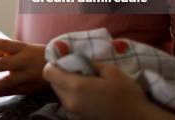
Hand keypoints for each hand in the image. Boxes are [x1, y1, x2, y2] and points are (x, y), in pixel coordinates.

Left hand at [0, 38, 48, 96]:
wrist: (58, 68)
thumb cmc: (35, 55)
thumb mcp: (21, 48)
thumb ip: (2, 50)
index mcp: (23, 48)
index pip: (7, 44)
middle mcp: (24, 62)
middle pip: (5, 64)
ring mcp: (26, 76)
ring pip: (8, 82)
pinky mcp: (28, 88)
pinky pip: (11, 91)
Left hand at [43, 61, 174, 119]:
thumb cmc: (126, 93)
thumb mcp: (110, 71)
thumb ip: (88, 63)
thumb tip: (76, 59)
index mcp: (75, 87)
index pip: (48, 72)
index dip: (54, 63)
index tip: (67, 60)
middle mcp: (69, 101)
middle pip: (53, 83)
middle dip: (61, 73)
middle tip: (78, 69)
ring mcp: (73, 112)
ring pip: (60, 93)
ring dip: (67, 84)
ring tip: (86, 81)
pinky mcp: (78, 118)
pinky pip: (68, 102)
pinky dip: (73, 94)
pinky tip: (89, 92)